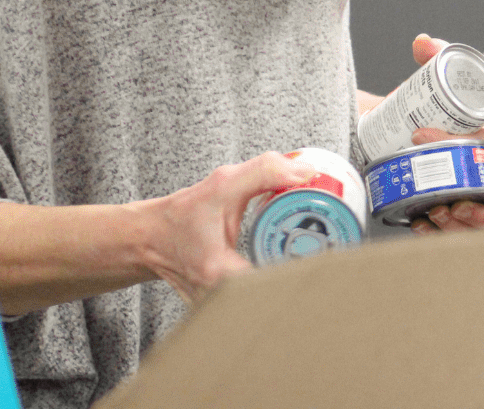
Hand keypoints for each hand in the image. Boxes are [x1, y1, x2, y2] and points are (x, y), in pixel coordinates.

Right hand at [132, 150, 314, 303]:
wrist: (151, 240)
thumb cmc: (180, 217)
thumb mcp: (220, 185)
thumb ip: (263, 172)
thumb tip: (306, 172)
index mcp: (221, 275)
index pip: (278, 286)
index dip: (308, 273)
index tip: (331, 253)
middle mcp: (223, 301)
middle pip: (280, 300)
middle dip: (308, 278)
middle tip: (332, 255)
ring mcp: (224, 310)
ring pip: (271, 303)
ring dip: (294, 283)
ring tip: (319, 264)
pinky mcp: (228, 309)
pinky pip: (261, 301)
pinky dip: (279, 286)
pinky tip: (294, 270)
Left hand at [404, 33, 483, 234]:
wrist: (418, 150)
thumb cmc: (436, 123)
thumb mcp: (433, 92)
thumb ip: (431, 63)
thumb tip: (422, 40)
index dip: (464, 138)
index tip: (418, 135)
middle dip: (472, 200)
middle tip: (434, 199)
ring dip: (462, 223)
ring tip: (429, 215)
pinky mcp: (477, 222)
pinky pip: (474, 235)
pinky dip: (447, 235)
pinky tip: (422, 227)